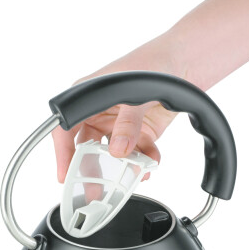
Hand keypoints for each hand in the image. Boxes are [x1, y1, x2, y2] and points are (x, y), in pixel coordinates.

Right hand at [51, 36, 183, 182]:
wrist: (186, 59)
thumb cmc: (153, 61)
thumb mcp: (134, 92)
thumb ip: (127, 123)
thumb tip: (118, 150)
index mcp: (88, 97)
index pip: (66, 129)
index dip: (62, 154)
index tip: (65, 176)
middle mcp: (100, 112)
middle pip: (87, 148)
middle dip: (91, 171)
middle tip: (93, 190)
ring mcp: (120, 124)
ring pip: (114, 155)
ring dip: (121, 169)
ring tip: (126, 182)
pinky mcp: (140, 133)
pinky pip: (137, 154)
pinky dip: (144, 162)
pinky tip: (150, 165)